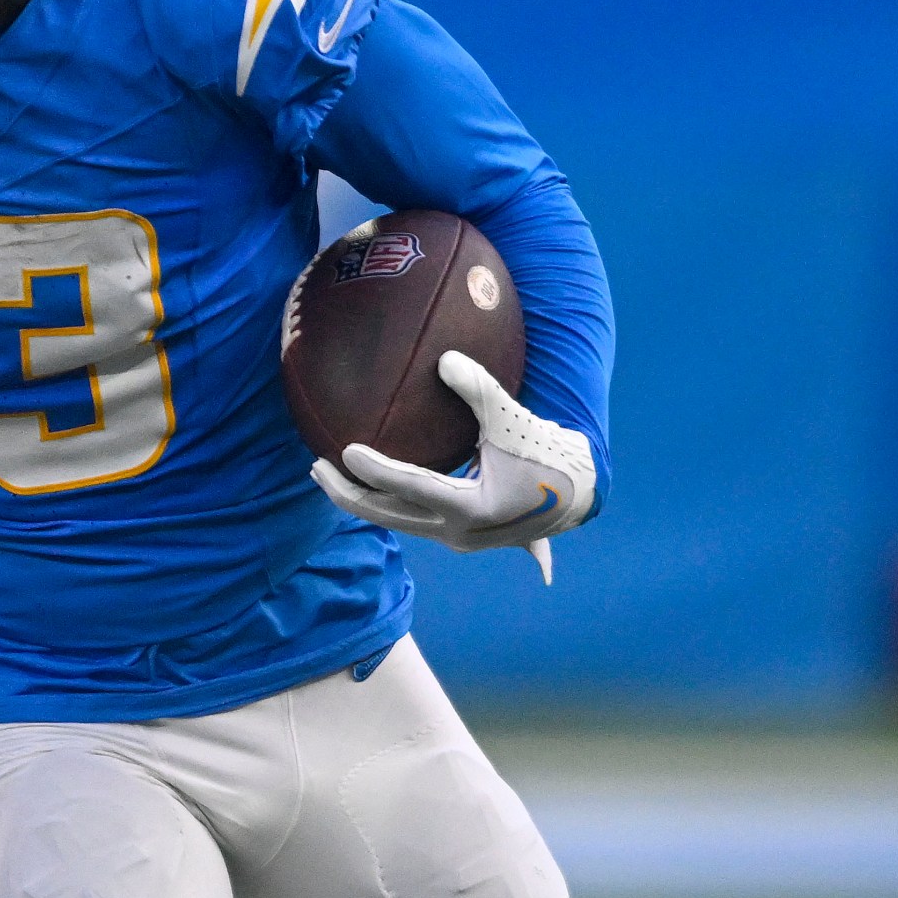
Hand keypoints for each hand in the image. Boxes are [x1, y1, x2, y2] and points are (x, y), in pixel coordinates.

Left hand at [311, 350, 594, 582]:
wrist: (582, 494)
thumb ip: (479, 389)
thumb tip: (443, 359)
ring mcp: (458, 538)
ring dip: (362, 499)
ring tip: (327, 473)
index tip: (345, 451)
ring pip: (396, 520)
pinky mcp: (459, 533)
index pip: (411, 488)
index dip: (375, 471)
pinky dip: (386, 500)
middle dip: (347, 494)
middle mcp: (459, 532)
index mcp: (473, 508)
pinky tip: (361, 486)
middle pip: (388, 516)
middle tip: (315, 467)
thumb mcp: (514, 419)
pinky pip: (412, 517)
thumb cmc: (549, 454)